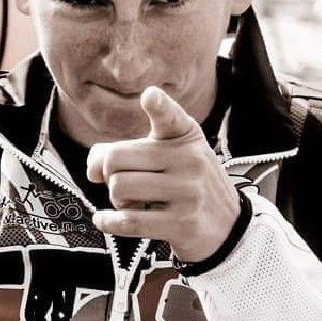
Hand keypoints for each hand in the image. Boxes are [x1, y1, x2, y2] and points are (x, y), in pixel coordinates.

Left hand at [87, 86, 239, 261]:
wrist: (229, 222)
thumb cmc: (186, 178)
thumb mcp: (168, 152)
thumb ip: (126, 150)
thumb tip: (92, 169)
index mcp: (185, 134)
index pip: (169, 116)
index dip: (158, 105)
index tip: (150, 96)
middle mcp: (189, 159)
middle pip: (116, 158)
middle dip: (108, 172)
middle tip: (122, 180)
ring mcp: (187, 192)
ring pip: (119, 188)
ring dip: (116, 198)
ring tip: (132, 200)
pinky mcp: (182, 223)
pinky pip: (130, 221)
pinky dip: (109, 222)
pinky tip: (102, 219)